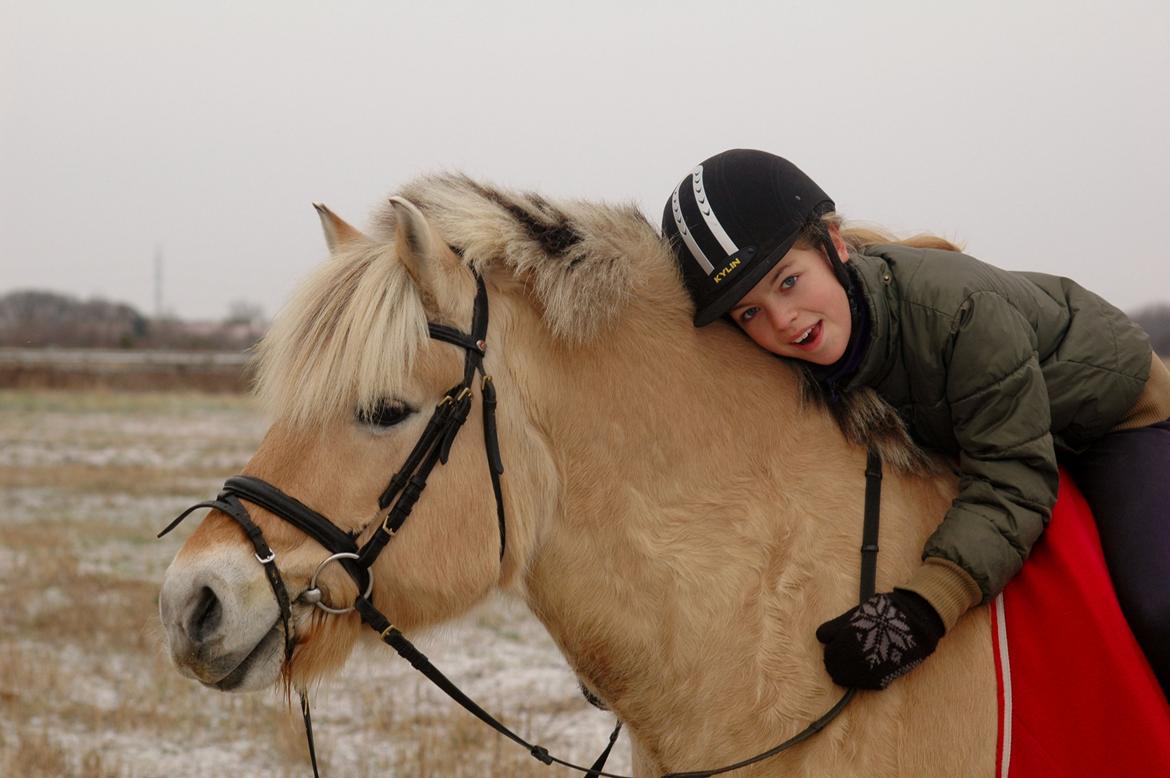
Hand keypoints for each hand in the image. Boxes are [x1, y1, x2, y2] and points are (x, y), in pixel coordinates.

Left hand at [815, 589, 944, 689]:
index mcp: (846, 642)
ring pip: (848, 680)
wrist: (916, 621)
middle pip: (835, 671)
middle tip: (843, 655)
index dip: (831, 651)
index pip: (828, 656)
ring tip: (856, 661)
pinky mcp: (883, 679)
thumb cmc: (883, 613)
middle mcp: (855, 661)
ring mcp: (869, 672)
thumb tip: (822, 639)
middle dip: (836, 663)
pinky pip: (864, 684)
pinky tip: (867, 667)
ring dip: (847, 672)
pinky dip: (861, 678)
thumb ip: (834, 628)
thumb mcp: (854, 614)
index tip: (835, 645)